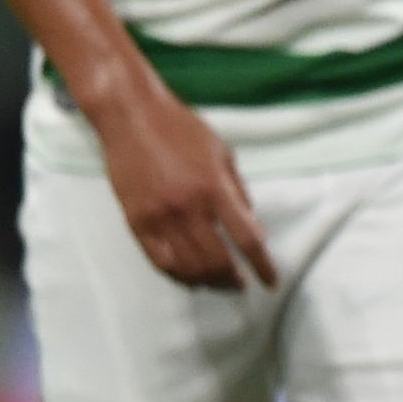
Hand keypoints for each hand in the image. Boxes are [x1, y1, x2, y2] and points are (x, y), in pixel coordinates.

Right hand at [92, 71, 276, 288]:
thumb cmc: (181, 130)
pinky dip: (178, 275)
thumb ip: (238, 191)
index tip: (271, 281)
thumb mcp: (223, 153)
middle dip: (233, 279)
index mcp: (215, 189)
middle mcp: (188, 208)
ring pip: (188, 267)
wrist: (132, 116)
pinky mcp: (136, 221)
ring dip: (208, 281)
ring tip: (219, 284)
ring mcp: (159, 217)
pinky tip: (190, 279)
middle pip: (217, 261)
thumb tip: (252, 226)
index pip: (247, 240)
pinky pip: (159, 260)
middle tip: (241, 284)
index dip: (262, 266)